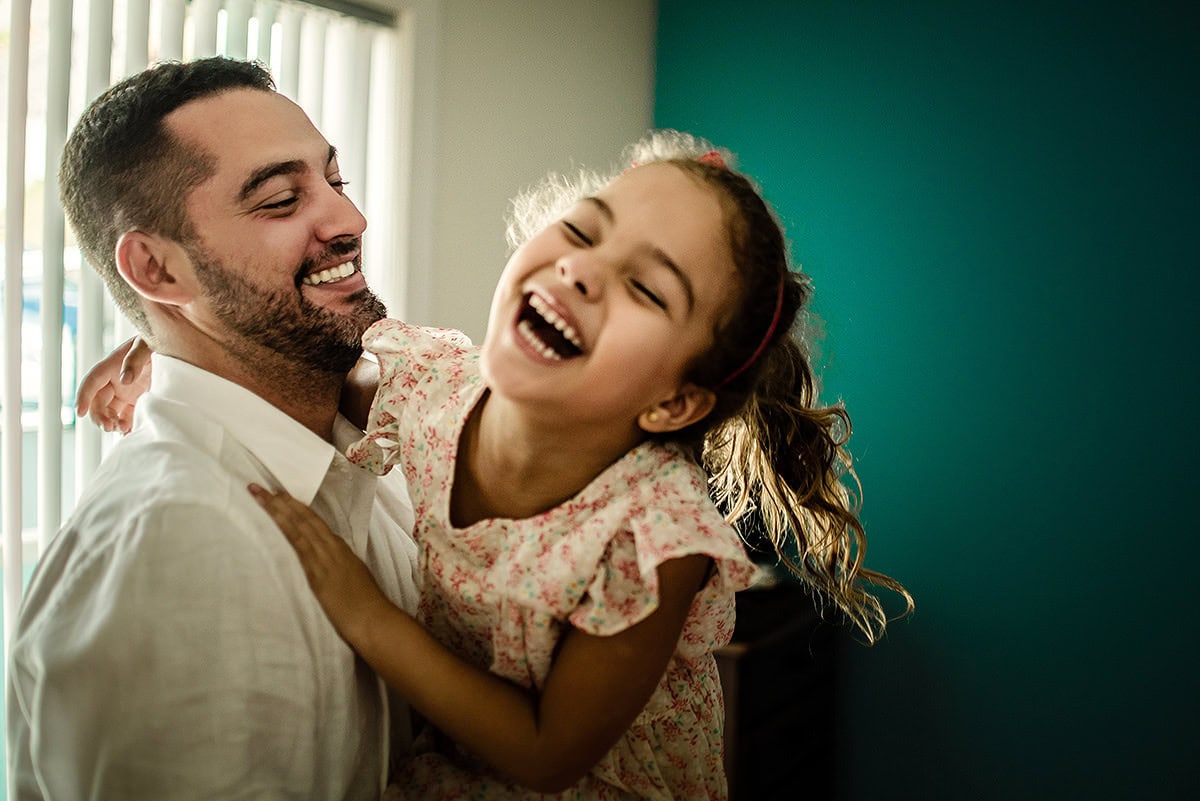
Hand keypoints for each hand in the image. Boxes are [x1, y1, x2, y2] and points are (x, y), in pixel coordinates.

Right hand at [74, 336, 152, 433]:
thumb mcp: (147, 345)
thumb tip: (124, 380)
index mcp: (113, 365)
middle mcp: (116, 380)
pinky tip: (131, 433)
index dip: (84, 397)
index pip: (92, 381)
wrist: (178, 348)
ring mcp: (127, 392)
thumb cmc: (158, 341)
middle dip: (100, 416)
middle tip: (109, 427)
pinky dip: (127, 426)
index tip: (80, 412)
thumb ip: (135, 359)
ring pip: (111, 412)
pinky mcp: (139, 400)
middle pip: (99, 402)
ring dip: (112, 422)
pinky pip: (128, 416)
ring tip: (122, 430)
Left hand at [248, 483, 391, 646]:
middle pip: (303, 518)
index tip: (279, 493)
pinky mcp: (316, 572)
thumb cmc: (365, 604)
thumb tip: (324, 564)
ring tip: (261, 494)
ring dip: (278, 509)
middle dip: (281, 501)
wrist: (373, 619)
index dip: (296, 506)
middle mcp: (331, 548)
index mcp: (340, 548)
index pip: (314, 521)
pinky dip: (286, 527)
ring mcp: (323, 558)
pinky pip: (298, 544)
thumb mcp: (352, 578)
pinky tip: (274, 518)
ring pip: (298, 526)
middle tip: (261, 486)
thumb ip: (337, 567)